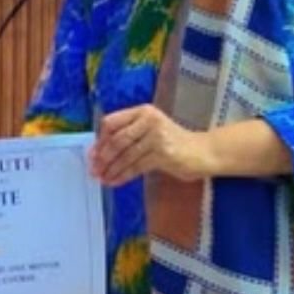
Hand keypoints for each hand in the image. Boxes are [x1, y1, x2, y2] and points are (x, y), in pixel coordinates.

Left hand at [90, 105, 212, 186]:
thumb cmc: (173, 141)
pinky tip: (115, 181)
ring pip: (126, 155)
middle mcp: (149, 120)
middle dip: (103, 157)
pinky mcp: (163, 154)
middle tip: (93, 169)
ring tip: (102, 179)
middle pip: (117, 139)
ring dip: (111, 169)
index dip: (100, 139)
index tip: (92, 154)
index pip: (112, 122)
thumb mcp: (150, 130)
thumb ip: (129, 134)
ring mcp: (156, 136)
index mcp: (143, 111)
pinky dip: (123, 175)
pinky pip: (136, 166)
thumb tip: (99, 151)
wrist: (202, 152)